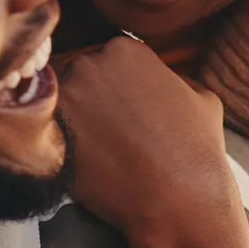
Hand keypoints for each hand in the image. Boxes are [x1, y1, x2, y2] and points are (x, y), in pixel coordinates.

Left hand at [55, 36, 234, 240]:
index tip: (119, 104)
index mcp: (125, 48)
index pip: (106, 56)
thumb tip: (161, 78)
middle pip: (78, 73)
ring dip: (71, 116)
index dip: (113, 82)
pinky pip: (46, 128)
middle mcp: (89, 63)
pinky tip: (83, 158)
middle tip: (106, 125)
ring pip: (59, 99)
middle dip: (89, 95)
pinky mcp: (49, 132)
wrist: (177, 200)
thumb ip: (173, 76)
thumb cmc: (195, 150)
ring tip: (94, 144)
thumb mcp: (201, 96)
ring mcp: (64, 97)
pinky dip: (59, 140)